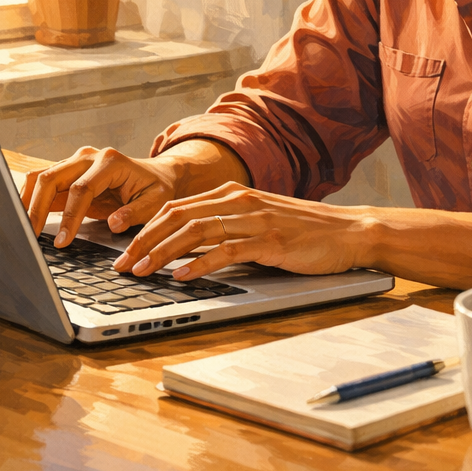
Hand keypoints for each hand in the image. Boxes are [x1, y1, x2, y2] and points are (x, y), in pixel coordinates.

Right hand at [21, 146, 181, 246]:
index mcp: (110, 162)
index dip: (69, 217)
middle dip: (38, 208)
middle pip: (52, 178)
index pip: (81, 189)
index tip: (62, 241)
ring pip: (41, 176)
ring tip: (21, 227)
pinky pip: (42, 181)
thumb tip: (114, 223)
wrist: (155, 174)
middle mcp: (88, 157)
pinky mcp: (67, 171)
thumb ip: (135, 213)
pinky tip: (24, 217)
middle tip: (31, 236)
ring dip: (28, 201)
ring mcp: (75, 161)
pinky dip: (30, 198)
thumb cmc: (156, 188)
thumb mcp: (156, 202)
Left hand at [112, 182, 376, 279]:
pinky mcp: (269, 241)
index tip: (124, 249)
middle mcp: (239, 201)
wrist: (350, 232)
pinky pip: (225, 250)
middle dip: (143, 240)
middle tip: (121, 264)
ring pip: (195, 231)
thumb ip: (227, 226)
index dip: (145, 227)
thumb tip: (187, 247)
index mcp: (232, 194)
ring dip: (162, 252)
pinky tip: (181, 276)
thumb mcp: (259, 221)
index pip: (176, 207)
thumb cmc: (305, 231)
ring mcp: (254, 219)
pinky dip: (199, 264)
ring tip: (141, 270)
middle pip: (177, 216)